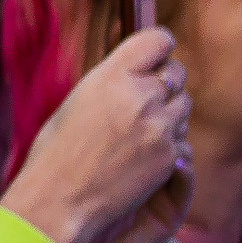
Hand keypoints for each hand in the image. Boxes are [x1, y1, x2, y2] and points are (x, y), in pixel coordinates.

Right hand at [0, 29, 192, 242]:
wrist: (60, 201)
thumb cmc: (57, 153)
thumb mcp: (78, 101)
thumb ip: (113, 82)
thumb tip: (140, 71)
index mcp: (112, 77)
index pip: (158, 40)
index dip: (158, 47)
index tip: (154, 56)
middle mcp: (141, 97)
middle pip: (177, 72)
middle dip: (165, 82)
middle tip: (145, 99)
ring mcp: (160, 128)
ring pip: (184, 105)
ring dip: (168, 112)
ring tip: (138, 131)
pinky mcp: (171, 156)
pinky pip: (181, 139)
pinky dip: (168, 144)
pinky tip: (140, 156)